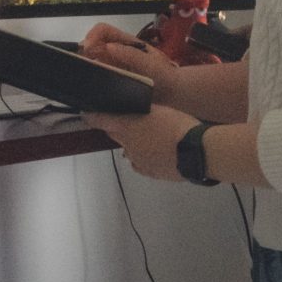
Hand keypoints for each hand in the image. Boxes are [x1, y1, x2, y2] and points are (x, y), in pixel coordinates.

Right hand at [79, 23, 177, 101]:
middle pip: (92, 45)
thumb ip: (131, 55)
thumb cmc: (165, 75)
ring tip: (84, 79)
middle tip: (83, 68)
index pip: (102, 31)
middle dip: (84, 54)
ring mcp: (113, 66)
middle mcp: (116, 51)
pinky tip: (90, 88)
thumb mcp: (151, 64)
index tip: (88, 50)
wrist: (174, 94)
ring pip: (91, 61)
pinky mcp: (111, 80)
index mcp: (125, 42)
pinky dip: (90, 79)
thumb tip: (108, 47)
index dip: (92, 36)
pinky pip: (96, 76)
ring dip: (85, 67)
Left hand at [81, 103, 197, 180]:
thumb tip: (134, 116)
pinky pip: (139, 163)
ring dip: (134, 144)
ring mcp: (137, 160)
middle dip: (117, 129)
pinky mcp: (148, 172)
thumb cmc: (179, 125)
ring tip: (153, 139)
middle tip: (129, 123)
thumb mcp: (161, 110)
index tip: (85, 115)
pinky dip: (143, 157)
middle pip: (114, 135)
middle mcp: (127, 144)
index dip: (91, 117)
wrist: (196, 152)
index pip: (102, 120)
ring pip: (128, 150)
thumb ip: (143, 112)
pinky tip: (157, 153)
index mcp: (128, 126)